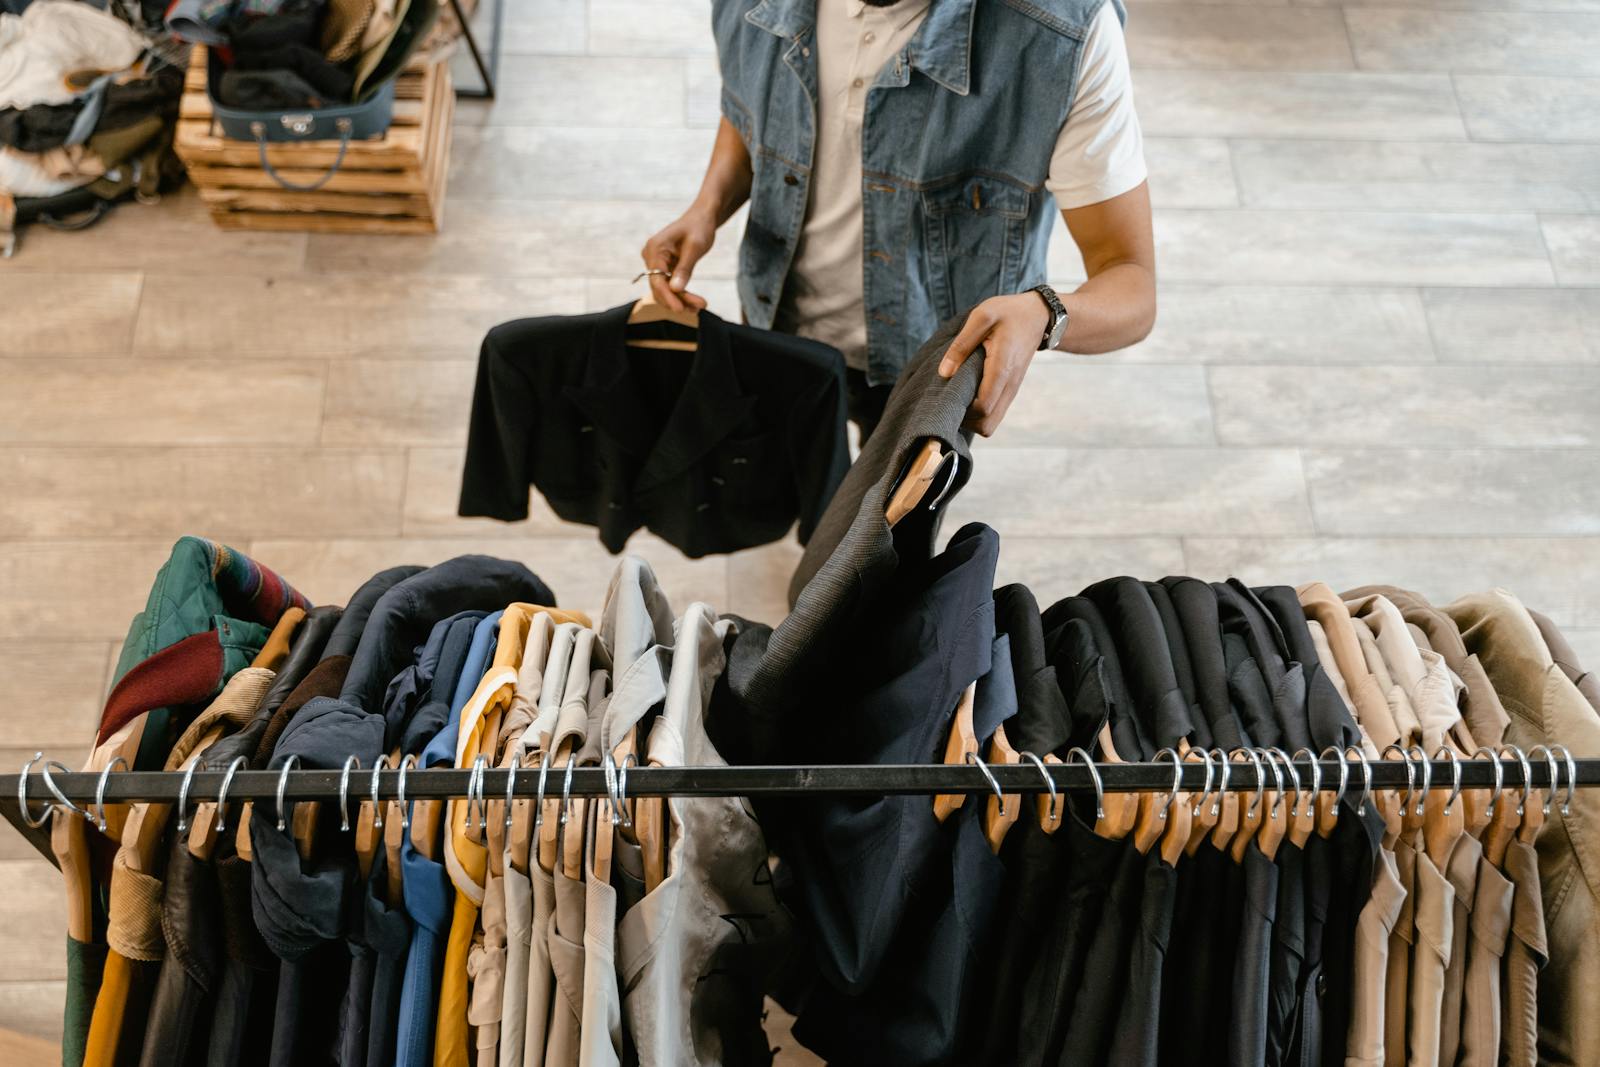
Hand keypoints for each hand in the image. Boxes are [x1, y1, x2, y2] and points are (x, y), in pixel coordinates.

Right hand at [640, 208, 716, 311]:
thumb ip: (685, 268)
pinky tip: (694, 302)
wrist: (702, 218)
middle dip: (678, 299)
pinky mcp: (663, 267)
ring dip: (681, 299)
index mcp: (655, 248)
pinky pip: (669, 284)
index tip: (680, 309)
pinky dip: (681, 294)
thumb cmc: (699, 227)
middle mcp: (651, 255)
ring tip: (699, 306)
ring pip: (665, 288)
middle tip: (699, 307)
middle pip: (660, 286)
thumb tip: (675, 290)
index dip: (668, 296)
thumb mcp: (695, 247)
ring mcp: (655, 262)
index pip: (657, 279)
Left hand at [937, 292, 1051, 436]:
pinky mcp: (1009, 391)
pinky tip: (967, 394)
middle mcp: (1009, 385)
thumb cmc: (1008, 313)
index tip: (947, 394)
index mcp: (1002, 368)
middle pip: (987, 425)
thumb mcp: (982, 317)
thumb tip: (944, 373)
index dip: (962, 409)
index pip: (983, 407)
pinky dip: (979, 413)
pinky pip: (993, 414)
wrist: (1037, 316)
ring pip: (990, 424)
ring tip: (956, 396)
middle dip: (965, 420)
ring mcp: (1011, 391)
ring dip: (971, 419)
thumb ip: (962, 344)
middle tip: (949, 399)